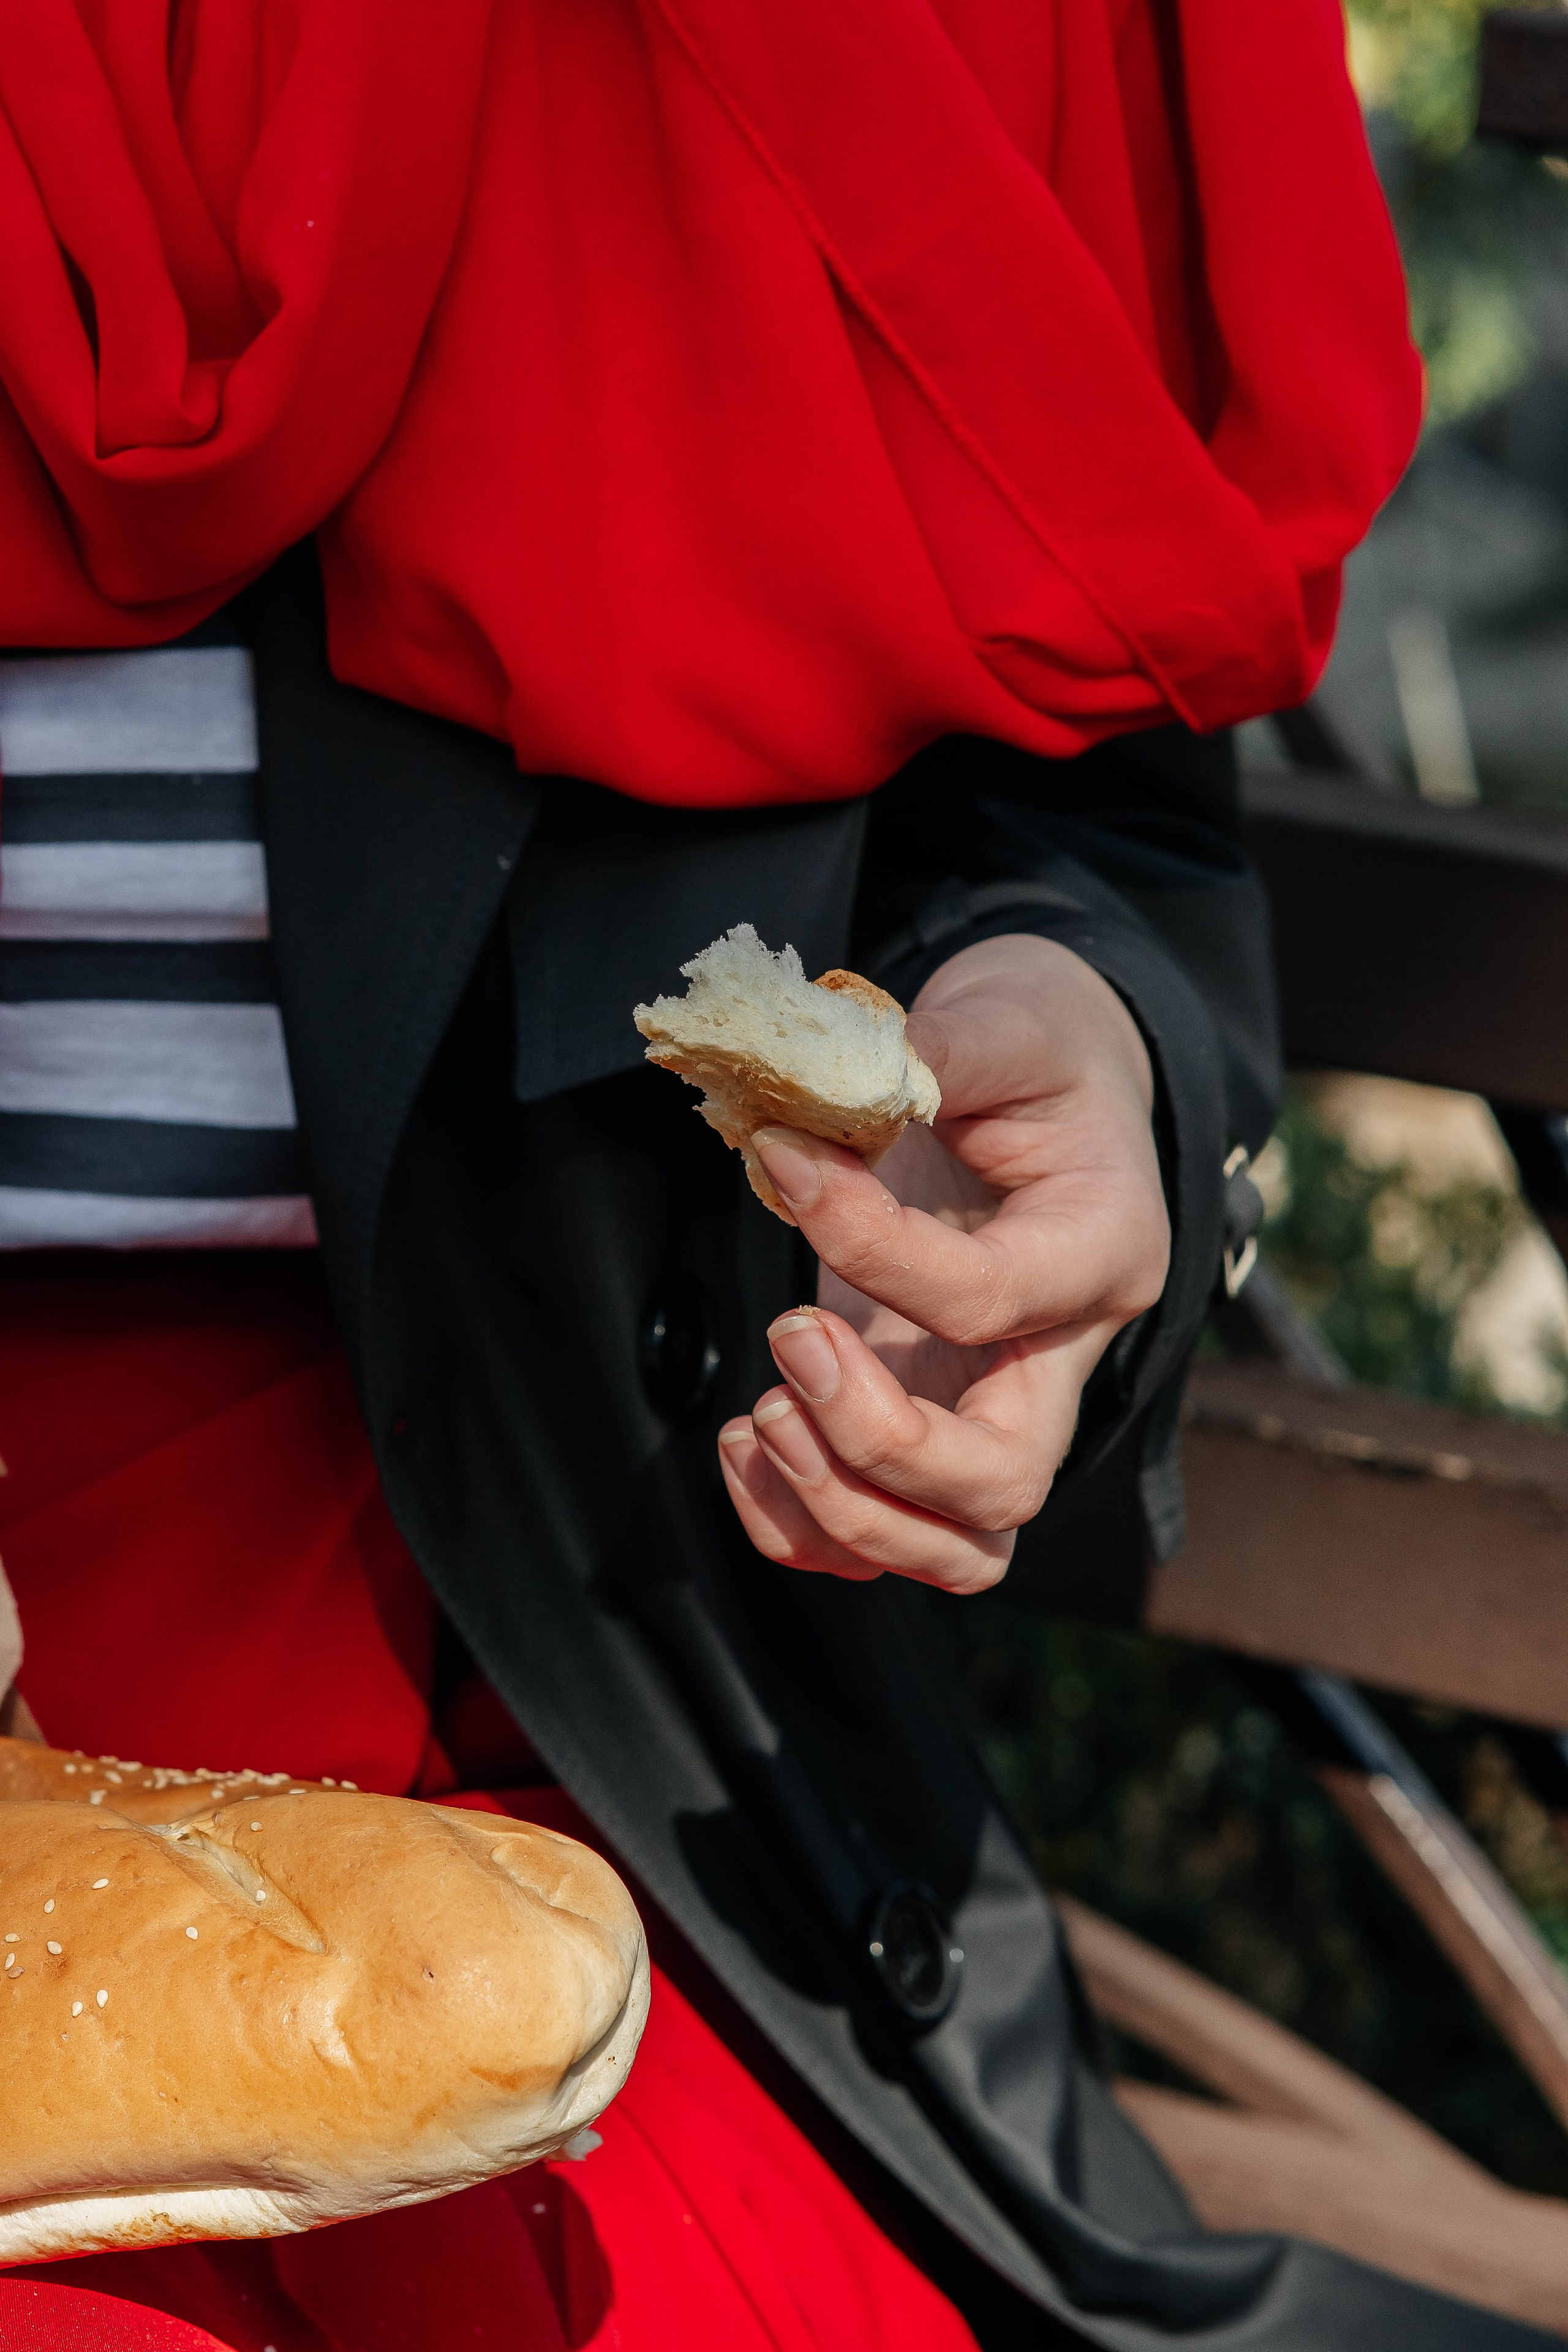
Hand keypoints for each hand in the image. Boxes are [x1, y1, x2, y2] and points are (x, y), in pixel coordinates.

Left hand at [716, 935, 1168, 1593]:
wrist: (1050, 1080)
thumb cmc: (1036, 1049)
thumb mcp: (1005, 1018)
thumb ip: (933, 1051)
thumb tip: (817, 1081)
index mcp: (1101, 1251)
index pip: (987, 1299)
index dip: (870, 1246)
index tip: (783, 1156)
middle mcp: (1062, 1356)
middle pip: (1000, 1483)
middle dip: (876, 1441)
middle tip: (791, 1335)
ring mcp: (997, 1407)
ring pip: (954, 1549)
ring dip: (839, 1507)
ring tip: (760, 1414)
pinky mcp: (930, 1422)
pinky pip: (881, 1538)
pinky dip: (801, 1522)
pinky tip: (746, 1437)